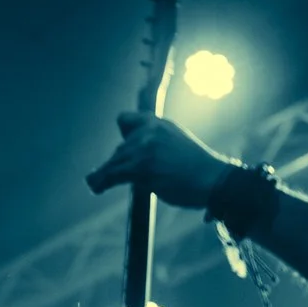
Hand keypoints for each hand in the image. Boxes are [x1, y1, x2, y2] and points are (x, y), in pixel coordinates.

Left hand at [85, 112, 234, 211]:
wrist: (213, 179)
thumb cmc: (199, 169)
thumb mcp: (178, 143)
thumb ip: (158, 144)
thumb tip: (140, 159)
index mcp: (159, 124)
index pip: (126, 119)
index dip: (124, 134)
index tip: (124, 144)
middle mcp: (149, 131)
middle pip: (120, 147)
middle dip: (118, 162)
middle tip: (113, 176)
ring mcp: (144, 148)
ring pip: (114, 161)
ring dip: (104, 174)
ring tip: (94, 183)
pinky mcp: (140, 166)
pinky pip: (111, 173)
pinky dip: (100, 181)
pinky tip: (95, 187)